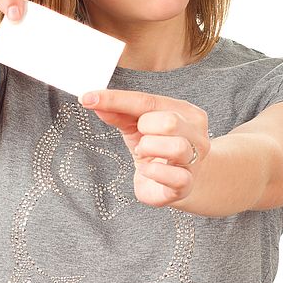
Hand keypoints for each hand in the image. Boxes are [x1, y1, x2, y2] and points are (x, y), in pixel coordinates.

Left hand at [79, 89, 210, 207]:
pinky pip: (175, 176)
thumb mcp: (135, 127)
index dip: (116, 99)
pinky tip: (147, 170)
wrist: (177, 182)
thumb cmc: (157, 148)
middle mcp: (195, 133)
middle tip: (140, 140)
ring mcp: (194, 159)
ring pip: (176, 146)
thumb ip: (118, 113)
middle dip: (145, 129)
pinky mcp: (186, 184)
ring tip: (144, 154)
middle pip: (168, 121)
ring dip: (149, 149)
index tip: (87, 98)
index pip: (148, 101)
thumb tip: (93, 101)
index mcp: (184, 111)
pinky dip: (154, 172)